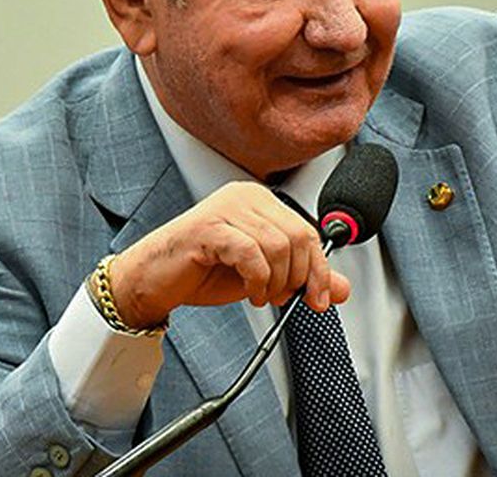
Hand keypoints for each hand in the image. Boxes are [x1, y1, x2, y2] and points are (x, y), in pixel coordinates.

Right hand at [107, 182, 351, 328]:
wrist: (154, 280)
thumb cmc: (202, 272)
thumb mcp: (264, 277)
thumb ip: (302, 278)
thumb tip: (342, 288)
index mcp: (259, 201)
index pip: (308, 231)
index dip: (319, 269)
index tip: (320, 298)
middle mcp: (245, 197)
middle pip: (298, 237)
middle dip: (298, 277)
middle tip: (283, 298)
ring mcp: (225, 208)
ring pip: (278, 246)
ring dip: (276, 282)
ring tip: (261, 295)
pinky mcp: (209, 227)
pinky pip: (251, 252)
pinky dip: (258, 279)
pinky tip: (250, 291)